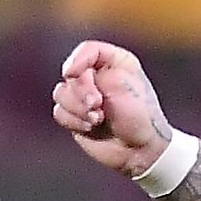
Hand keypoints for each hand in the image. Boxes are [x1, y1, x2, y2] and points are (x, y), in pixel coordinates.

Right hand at [51, 39, 175, 177]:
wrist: (140, 150)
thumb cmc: (140, 116)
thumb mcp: (123, 83)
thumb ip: (95, 69)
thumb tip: (67, 72)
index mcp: (114, 62)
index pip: (87, 50)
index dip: (77, 60)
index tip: (73, 73)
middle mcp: (98, 76)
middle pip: (71, 73)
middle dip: (81, 91)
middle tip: (98, 105)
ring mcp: (85, 97)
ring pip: (61, 93)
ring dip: (77, 108)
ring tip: (98, 119)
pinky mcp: (76, 116)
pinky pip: (60, 112)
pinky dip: (73, 121)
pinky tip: (90, 128)